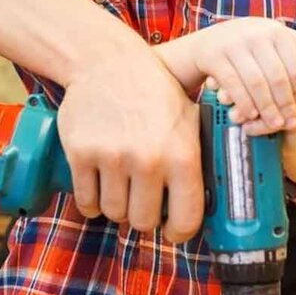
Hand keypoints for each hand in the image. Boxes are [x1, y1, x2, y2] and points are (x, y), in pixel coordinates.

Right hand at [57, 51, 202, 241]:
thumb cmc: (153, 92)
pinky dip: (91, 202)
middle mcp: (148, 159)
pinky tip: (99, 187)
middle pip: (143, 222)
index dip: (179, 233)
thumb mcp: (189, 118)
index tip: (172, 231)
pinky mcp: (80, 153)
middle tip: (142, 201)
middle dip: (143, 217)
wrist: (107, 62)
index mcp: (182, 154)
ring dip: (116, 207)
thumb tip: (214, 198)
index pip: (186, 219)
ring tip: (121, 187)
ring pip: (113, 213)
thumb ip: (199, 157)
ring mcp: (112, 157)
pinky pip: (86, 201)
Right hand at [190, 19, 295, 132]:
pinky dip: (244, 102)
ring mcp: (234, 43)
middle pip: (277, 76)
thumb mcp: (273, 41)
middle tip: (289, 122)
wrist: (208, 41)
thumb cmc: (250, 46)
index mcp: (276, 31)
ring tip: (274, 124)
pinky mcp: (214, 55)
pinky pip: (233, 84)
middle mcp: (256, 33)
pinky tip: (250, 116)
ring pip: (256, 82)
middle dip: (285, 103)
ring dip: (267, 107)